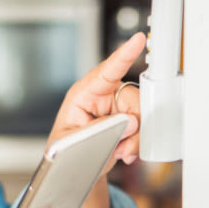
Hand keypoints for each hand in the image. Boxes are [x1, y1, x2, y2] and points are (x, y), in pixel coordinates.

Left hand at [49, 31, 145, 168]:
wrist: (71, 167)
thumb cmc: (65, 150)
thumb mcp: (72, 142)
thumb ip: (98, 131)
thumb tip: (129, 121)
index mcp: (83, 94)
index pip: (105, 71)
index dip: (123, 55)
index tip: (138, 40)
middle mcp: (103, 96)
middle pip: (133, 99)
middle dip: (133, 124)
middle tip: (122, 146)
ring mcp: (117, 108)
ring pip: (142, 116)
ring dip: (135, 138)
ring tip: (117, 151)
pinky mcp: (127, 121)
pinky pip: (144, 128)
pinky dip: (137, 144)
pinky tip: (123, 151)